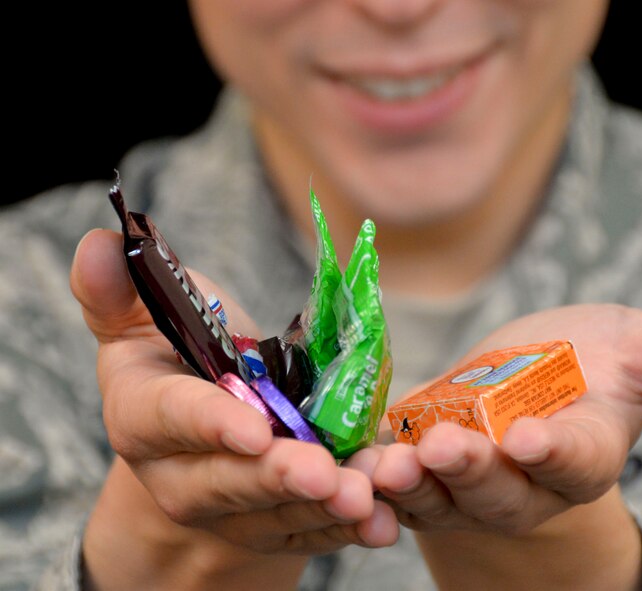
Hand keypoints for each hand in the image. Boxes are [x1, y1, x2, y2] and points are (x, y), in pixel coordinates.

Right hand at [71, 230, 397, 588]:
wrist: (206, 424)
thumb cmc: (177, 356)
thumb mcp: (142, 320)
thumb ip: (119, 292)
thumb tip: (97, 243)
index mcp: (143, 418)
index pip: (172, 419)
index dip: (212, 424)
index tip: (254, 430)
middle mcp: (182, 476)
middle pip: (230, 482)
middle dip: (279, 478)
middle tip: (325, 476)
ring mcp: (233, 507)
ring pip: (281, 511)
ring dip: (327, 508)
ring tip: (369, 498)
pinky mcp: (276, 522)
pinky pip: (313, 527)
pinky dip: (350, 525)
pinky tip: (384, 520)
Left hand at [351, 302, 641, 534]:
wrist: (533, 382)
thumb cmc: (595, 366)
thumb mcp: (639, 353)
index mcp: (580, 453)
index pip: (572, 462)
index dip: (553, 453)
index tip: (530, 439)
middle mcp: (522, 480)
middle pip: (498, 487)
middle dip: (472, 470)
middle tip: (444, 449)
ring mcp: (466, 479)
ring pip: (437, 493)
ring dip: (410, 481)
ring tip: (385, 462)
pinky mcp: (419, 460)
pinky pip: (393, 475)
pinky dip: (369, 472)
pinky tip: (342, 459)